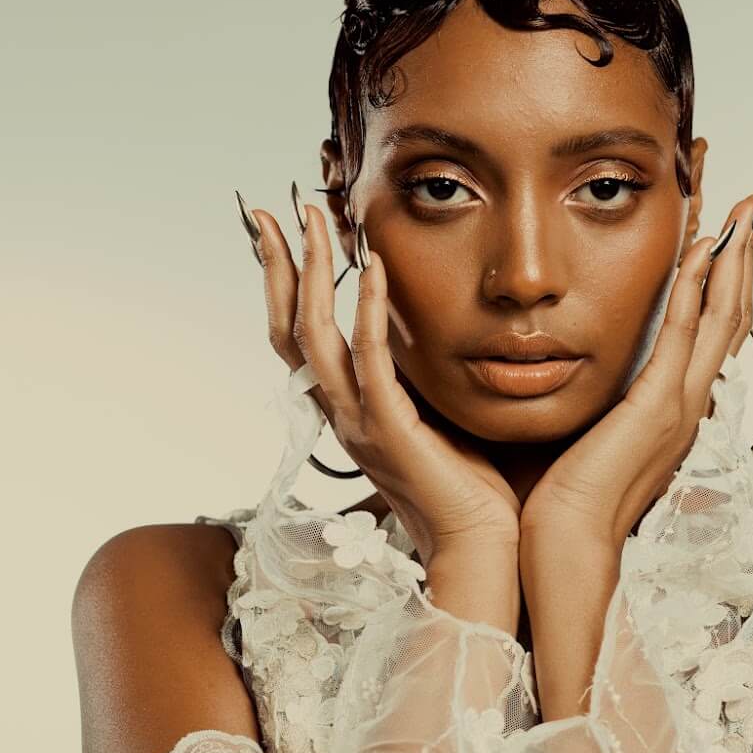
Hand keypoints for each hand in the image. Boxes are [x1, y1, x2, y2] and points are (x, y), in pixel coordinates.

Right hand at [245, 190, 522, 564]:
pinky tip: (373, 268)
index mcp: (348, 409)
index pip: (300, 336)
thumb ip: (418, 371)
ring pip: (313, 337)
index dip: (286, 283)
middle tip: (270, 208)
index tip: (284, 229)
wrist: (482, 544)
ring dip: (313, 273)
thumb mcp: (435, 413)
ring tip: (314, 218)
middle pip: (287, 328)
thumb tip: (427, 322)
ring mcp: (358, 424)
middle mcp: (341, 414)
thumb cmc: (471, 485)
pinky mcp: (389, 431)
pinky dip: (366, 312)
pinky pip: (368, 362)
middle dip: (278, 264)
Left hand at [519, 187, 752, 559]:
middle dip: (742, 259)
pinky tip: (700, 252)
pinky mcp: (657, 408)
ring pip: (723, 320)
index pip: (712, 335)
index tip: (726, 237)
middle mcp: (691, 405)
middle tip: (751, 209)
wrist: (567, 544)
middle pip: (733, 318)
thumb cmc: (568, 498)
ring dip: (733, 262)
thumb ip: (601, 396)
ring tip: (742, 216)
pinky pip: (683, 337)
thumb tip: (579, 362)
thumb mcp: (592, 432)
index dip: (725, 283)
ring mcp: (680, 407)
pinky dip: (696, 291)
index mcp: (677, 411)